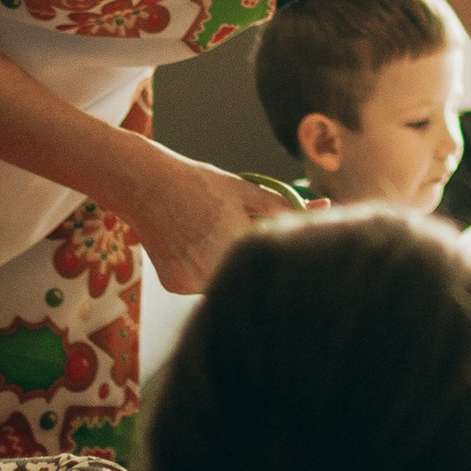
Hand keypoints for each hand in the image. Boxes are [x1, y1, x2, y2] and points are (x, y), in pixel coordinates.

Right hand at [120, 150, 296, 295]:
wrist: (145, 185)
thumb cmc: (200, 183)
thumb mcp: (246, 190)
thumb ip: (285, 205)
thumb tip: (324, 208)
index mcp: (238, 242)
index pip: (273, 256)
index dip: (277, 247)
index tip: (274, 241)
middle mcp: (214, 267)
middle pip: (247, 271)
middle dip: (248, 255)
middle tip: (229, 228)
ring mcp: (192, 281)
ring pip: (223, 279)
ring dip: (225, 263)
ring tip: (207, 232)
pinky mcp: (175, 286)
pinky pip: (200, 284)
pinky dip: (200, 269)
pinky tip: (189, 244)